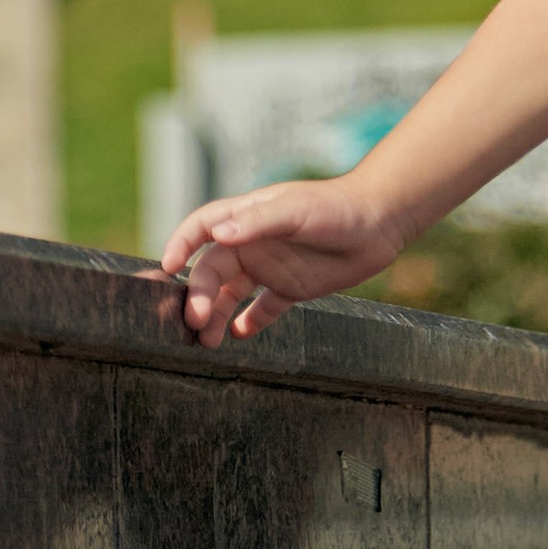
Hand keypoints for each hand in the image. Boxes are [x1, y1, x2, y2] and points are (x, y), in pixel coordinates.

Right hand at [162, 175, 403, 345]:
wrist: (381, 223)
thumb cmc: (337, 208)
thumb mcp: (296, 210)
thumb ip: (258, 222)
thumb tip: (218, 235)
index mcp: (248, 217)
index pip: (202, 227)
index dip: (181, 243)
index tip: (167, 266)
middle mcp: (252, 242)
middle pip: (211, 270)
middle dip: (199, 294)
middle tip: (195, 321)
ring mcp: (270, 266)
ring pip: (230, 294)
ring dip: (216, 314)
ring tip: (209, 340)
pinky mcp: (291, 288)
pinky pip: (262, 309)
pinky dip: (248, 322)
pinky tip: (239, 336)